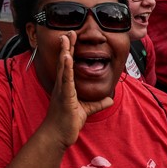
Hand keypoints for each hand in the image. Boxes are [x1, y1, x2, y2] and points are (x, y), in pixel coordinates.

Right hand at [43, 31, 112, 147]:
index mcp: (66, 87)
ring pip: (64, 67)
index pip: (68, 65)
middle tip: (68, 32)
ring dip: (65, 52)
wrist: (57, 136)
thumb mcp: (86, 111)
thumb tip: (109, 99)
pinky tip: (67, 57)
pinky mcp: (64, 97)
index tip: (71, 38)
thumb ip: (97, 103)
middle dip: (67, 46)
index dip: (70, 51)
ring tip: (66, 39)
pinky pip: (66, 80)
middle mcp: (62, 85)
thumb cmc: (67, 123)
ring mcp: (62, 90)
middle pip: (64, 62)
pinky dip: (66, 68)